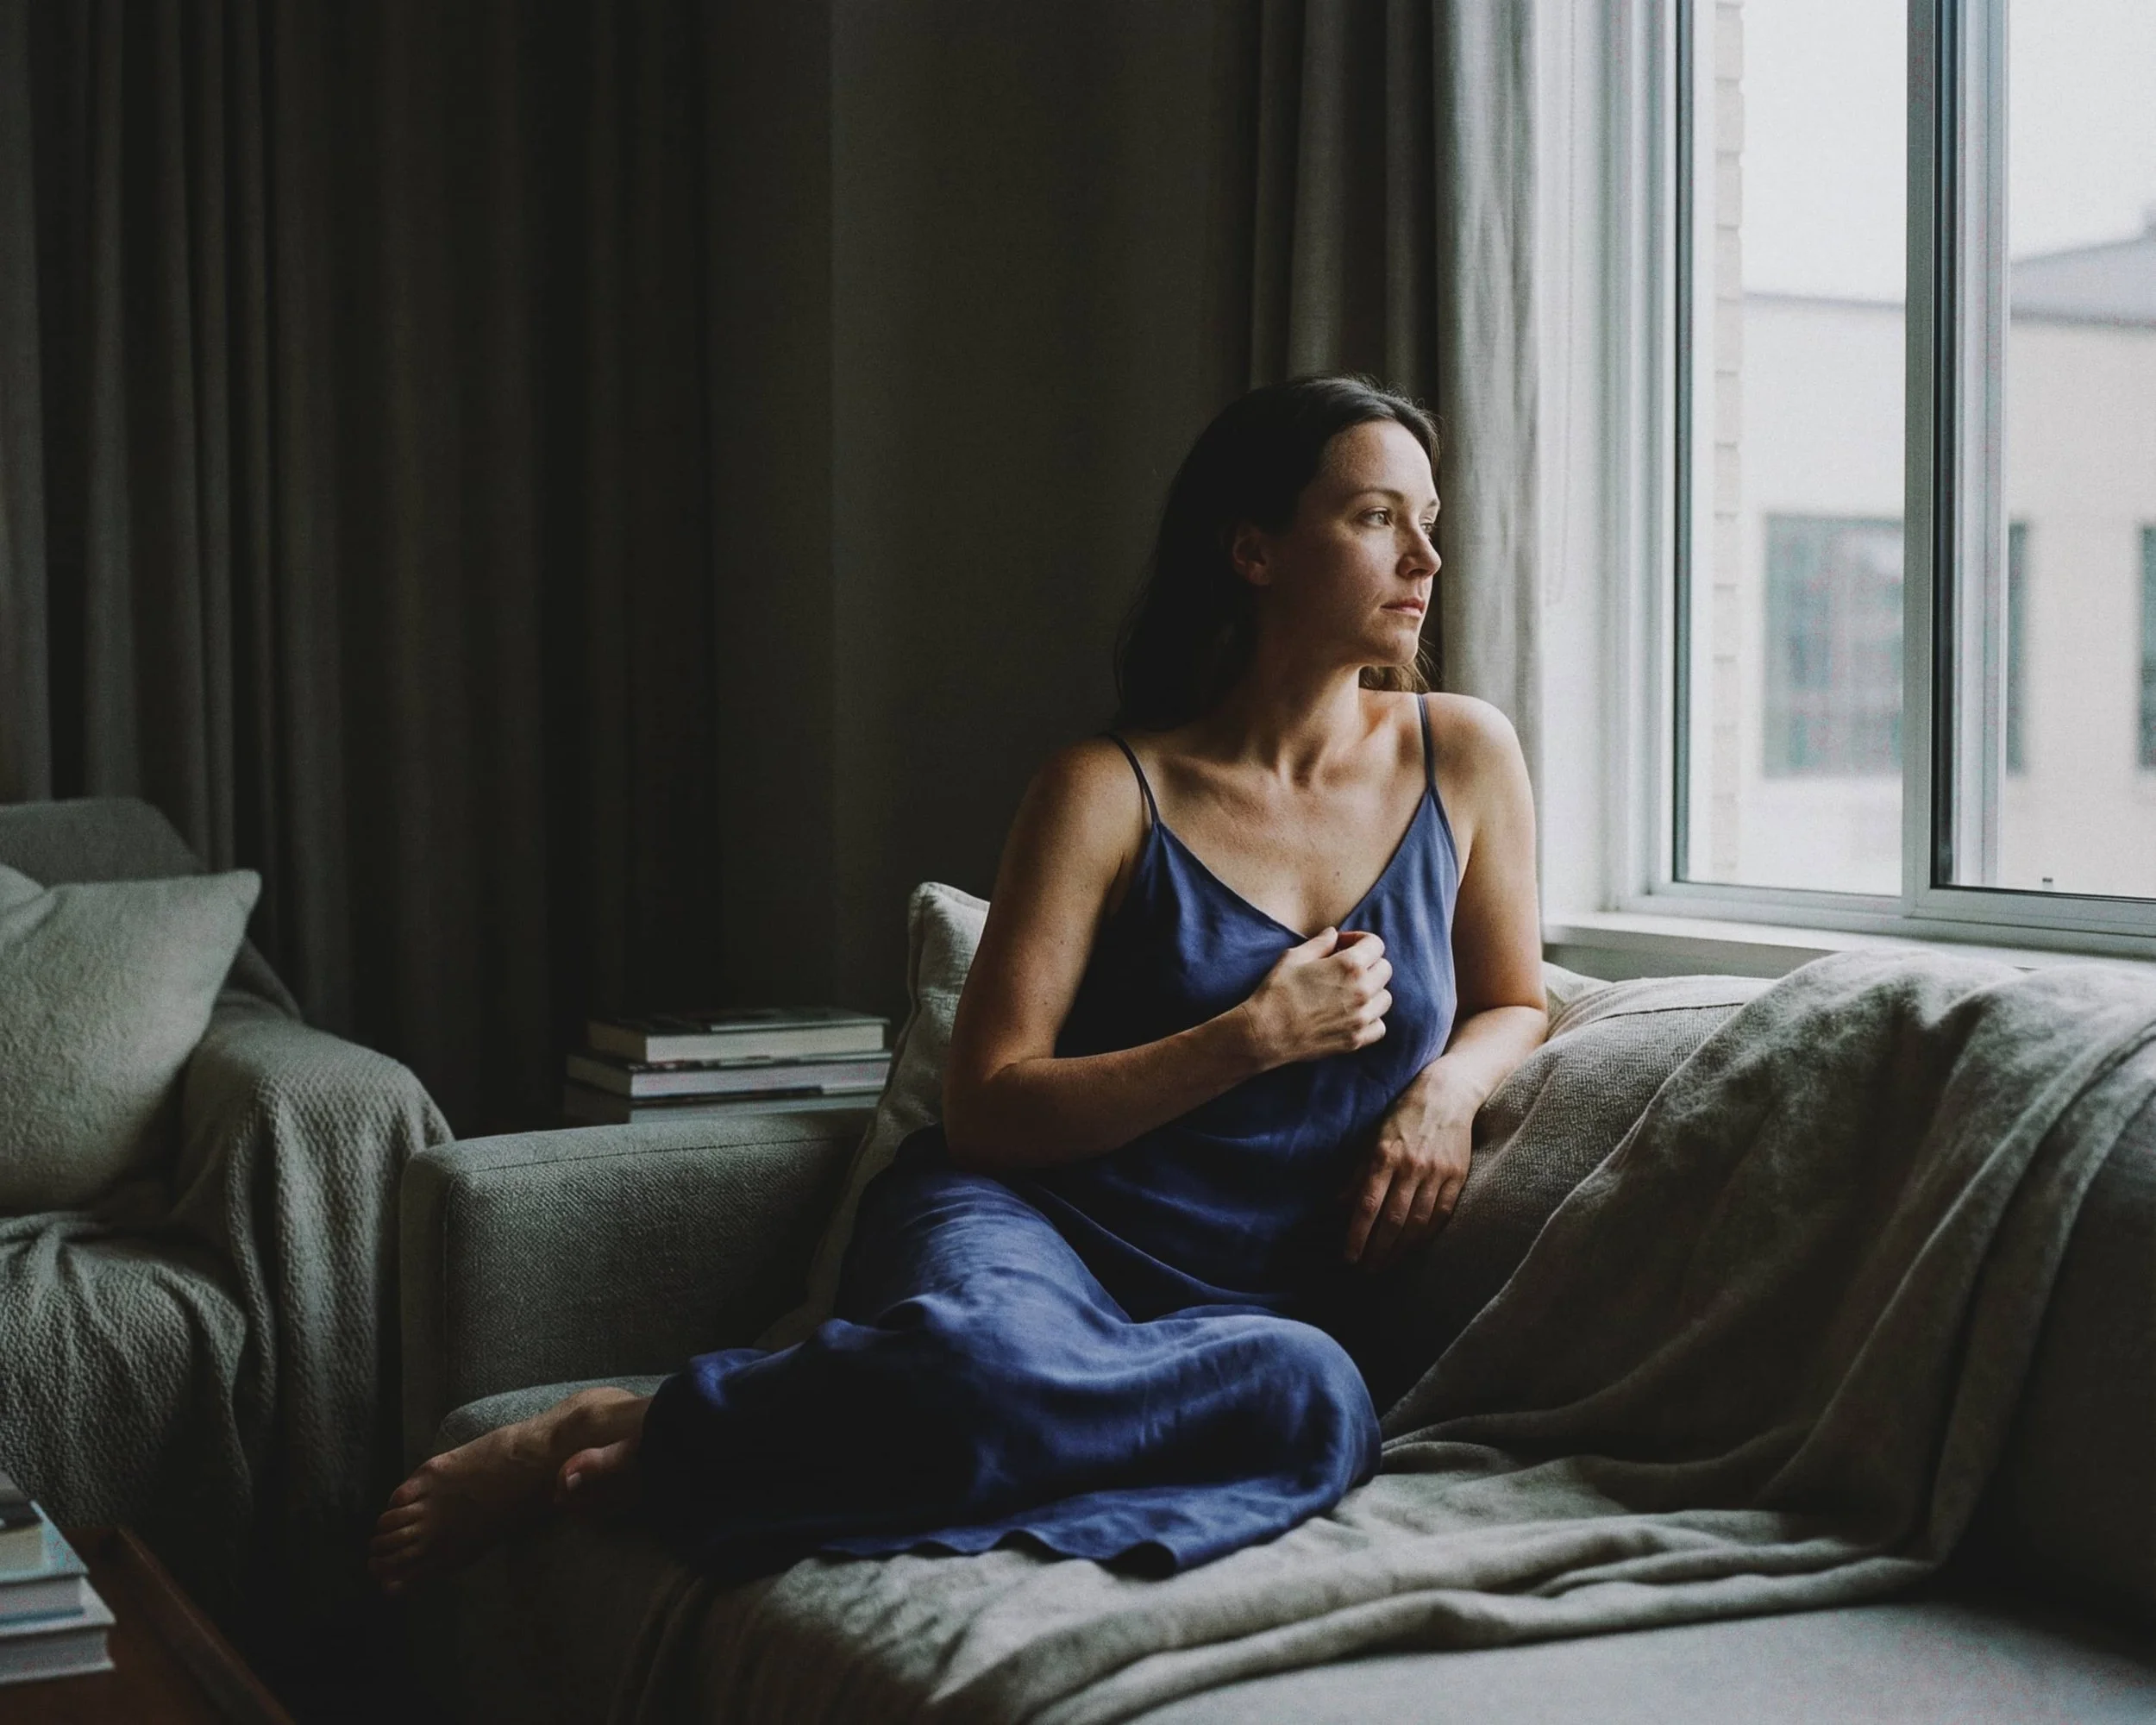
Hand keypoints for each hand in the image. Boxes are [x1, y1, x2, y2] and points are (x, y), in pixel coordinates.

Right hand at [1239, 928, 1392, 1067]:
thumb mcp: (1294, 957)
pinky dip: (1371, 1019)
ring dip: (1373, 991)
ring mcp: (1361, 1017)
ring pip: (1385, 998)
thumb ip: (1320, 943)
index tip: (1344, 946)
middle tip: (1346, 969)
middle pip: (1385, 969)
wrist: (1266, 1033)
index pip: (1376, 944)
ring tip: (1350, 993)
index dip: (1360, 940)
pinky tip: (1353, 1015)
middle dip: (1369, 964)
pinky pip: (1380, 1026)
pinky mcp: (1356, 1039)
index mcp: (1349, 965)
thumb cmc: (1277, 992)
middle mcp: (1362, 991)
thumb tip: (1333, 934)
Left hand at [1342, 1074, 1473, 1270]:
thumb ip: (1357, 1175)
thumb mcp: (1372, 1139)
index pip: (1368, 1205)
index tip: (1348, 1257)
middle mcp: (1412, 1167)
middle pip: (1393, 1220)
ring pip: (1418, 1223)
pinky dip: (1426, 1236)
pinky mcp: (1457, 1177)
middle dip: (1377, 1250)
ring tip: (1386, 1265)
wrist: (1447, 1095)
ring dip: (1400, 1250)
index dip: (1357, 1235)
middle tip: (1365, 1271)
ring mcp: (1437, 1174)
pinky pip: (1441, 1215)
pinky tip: (1413, 1248)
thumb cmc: (1403, 1116)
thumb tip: (1338, 1207)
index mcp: (1385, 1156)